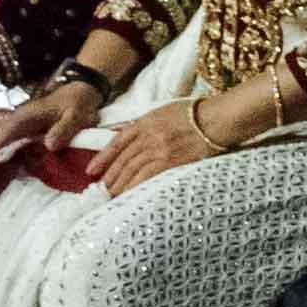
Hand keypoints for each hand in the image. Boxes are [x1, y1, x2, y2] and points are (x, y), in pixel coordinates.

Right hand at [0, 73, 100, 173]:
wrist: (82, 91)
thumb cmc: (79, 103)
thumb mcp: (77, 115)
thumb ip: (64, 129)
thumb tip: (49, 145)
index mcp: (28, 115)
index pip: (7, 131)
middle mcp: (19, 118)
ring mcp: (20, 122)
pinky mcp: (23, 127)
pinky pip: (3, 138)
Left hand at [94, 96, 222, 193]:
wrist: (215, 119)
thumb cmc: (193, 113)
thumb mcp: (161, 111)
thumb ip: (139, 122)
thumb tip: (116, 130)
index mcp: (144, 122)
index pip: (116, 142)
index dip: (102, 158)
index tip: (91, 170)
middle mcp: (148, 136)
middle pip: (122, 159)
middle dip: (109, 175)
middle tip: (100, 189)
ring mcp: (159, 149)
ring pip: (131, 169)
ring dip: (119, 184)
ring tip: (111, 195)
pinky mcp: (171, 162)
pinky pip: (146, 176)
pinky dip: (135, 186)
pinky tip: (128, 195)